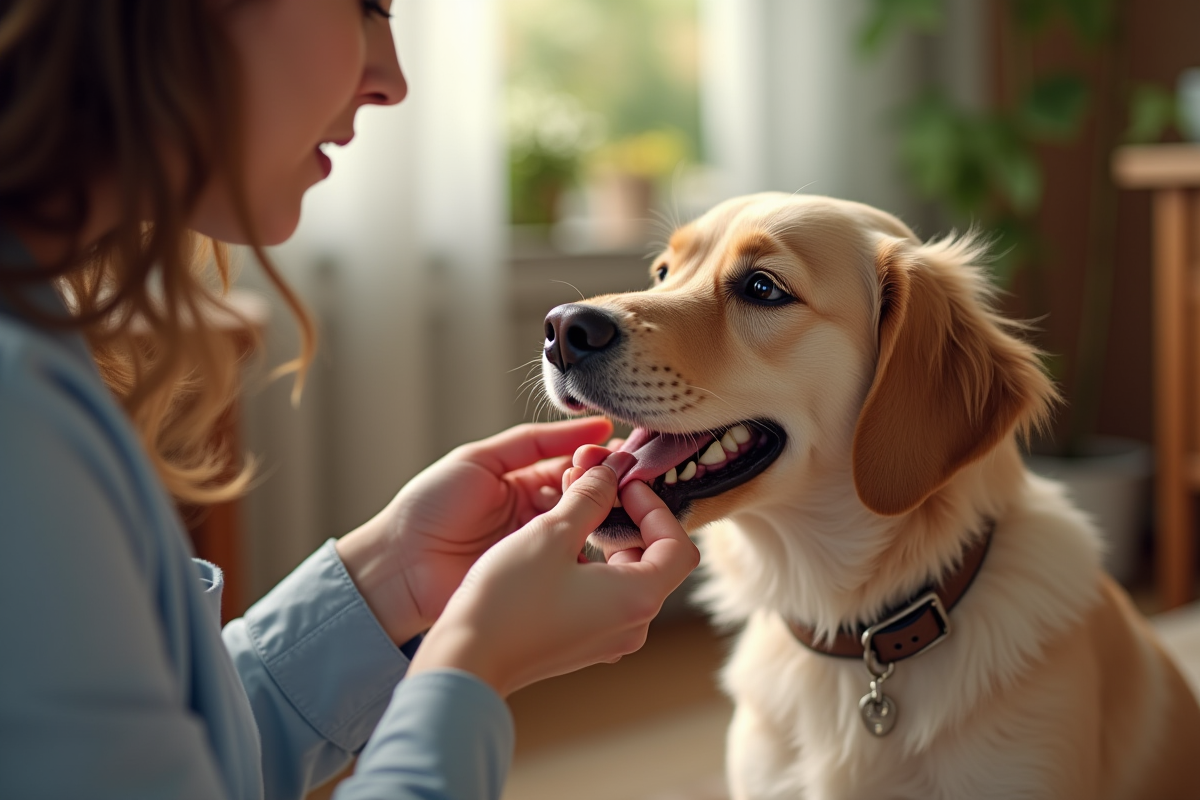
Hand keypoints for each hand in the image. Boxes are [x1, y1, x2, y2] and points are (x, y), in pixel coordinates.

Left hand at [336, 417, 613, 645]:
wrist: (400, 565)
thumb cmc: (430, 506)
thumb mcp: (482, 459)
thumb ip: (534, 442)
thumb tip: (593, 425)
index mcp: (523, 481)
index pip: (573, 465)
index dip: (595, 459)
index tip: (618, 452)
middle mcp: (536, 514)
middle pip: (584, 496)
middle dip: (602, 485)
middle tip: (613, 480)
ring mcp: (538, 548)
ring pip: (584, 528)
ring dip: (599, 515)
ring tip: (609, 505)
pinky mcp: (537, 580)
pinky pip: (573, 564)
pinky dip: (590, 552)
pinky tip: (602, 540)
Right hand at [406, 456, 700, 697]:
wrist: (467, 659)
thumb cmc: (510, 598)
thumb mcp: (553, 532)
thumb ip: (591, 496)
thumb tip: (612, 470)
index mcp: (639, 598)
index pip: (678, 544)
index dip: (655, 506)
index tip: (623, 485)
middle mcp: (634, 624)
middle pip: (656, 559)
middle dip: (630, 518)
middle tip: (598, 489)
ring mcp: (609, 638)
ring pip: (629, 576)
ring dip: (608, 539)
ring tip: (573, 509)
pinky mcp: (584, 642)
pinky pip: (606, 596)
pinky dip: (594, 565)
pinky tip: (559, 545)